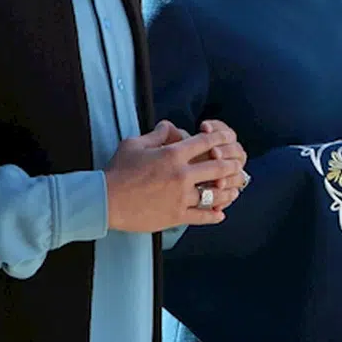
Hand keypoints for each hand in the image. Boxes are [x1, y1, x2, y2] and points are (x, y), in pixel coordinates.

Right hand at [105, 120, 245, 232]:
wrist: (104, 201)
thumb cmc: (117, 171)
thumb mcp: (134, 144)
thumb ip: (156, 134)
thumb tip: (169, 126)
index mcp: (173, 155)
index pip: (206, 141)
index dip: (221, 138)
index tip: (229, 138)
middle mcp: (181, 175)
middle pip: (218, 167)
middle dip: (231, 165)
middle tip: (237, 164)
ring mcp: (181, 197)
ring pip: (214, 194)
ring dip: (227, 191)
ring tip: (234, 190)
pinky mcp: (176, 216)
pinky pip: (201, 216)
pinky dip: (214, 216)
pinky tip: (220, 214)